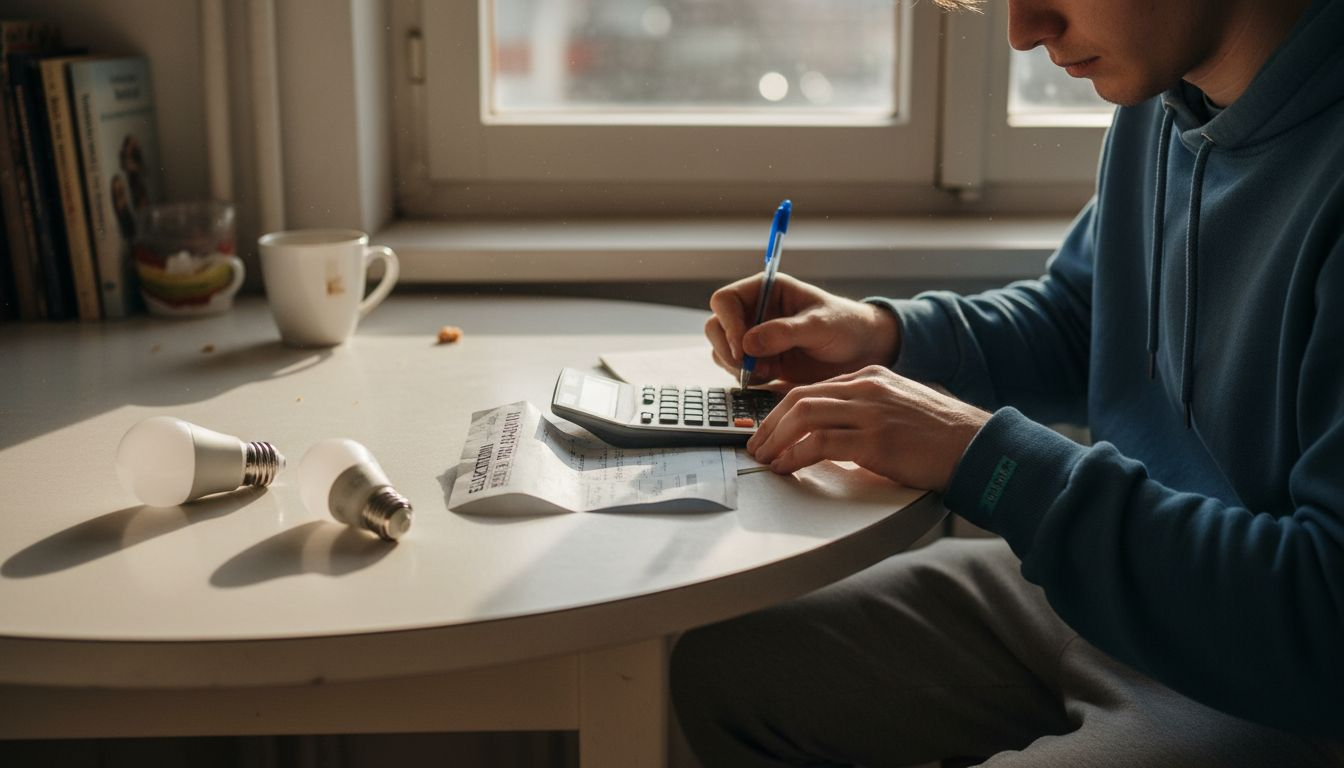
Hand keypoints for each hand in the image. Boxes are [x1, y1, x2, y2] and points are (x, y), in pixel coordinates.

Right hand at [705, 274, 899, 384]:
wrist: (862, 351)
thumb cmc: (845, 326)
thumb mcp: (819, 325)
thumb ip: (785, 332)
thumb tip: (747, 343)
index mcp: (766, 291)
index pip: (726, 300)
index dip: (728, 323)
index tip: (743, 347)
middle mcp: (755, 312)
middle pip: (716, 327)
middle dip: (727, 349)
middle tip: (749, 366)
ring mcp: (755, 338)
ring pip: (722, 352)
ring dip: (737, 366)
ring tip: (768, 371)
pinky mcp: (761, 361)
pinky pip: (738, 371)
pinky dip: (748, 378)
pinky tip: (772, 376)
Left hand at [746, 366, 990, 491]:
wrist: (978, 446)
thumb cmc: (944, 436)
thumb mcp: (902, 407)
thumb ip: (870, 411)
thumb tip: (838, 434)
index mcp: (872, 377)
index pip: (815, 387)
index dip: (785, 409)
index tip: (771, 428)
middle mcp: (867, 389)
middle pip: (799, 397)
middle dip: (770, 422)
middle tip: (757, 444)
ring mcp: (870, 412)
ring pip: (802, 414)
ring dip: (776, 439)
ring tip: (764, 458)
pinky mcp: (874, 440)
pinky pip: (818, 443)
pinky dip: (794, 456)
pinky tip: (786, 467)